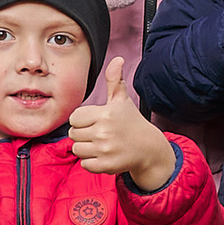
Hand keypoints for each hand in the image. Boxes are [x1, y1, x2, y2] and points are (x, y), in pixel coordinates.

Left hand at [69, 57, 178, 188]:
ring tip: (101, 145)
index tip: (96, 122)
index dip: (83, 120)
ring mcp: (106, 149)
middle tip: (100, 134)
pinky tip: (104, 156)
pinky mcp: (107, 165)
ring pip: (77, 149)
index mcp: (106, 114)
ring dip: (86, 149)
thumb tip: (118, 59)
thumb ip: (115, 80)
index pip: (75, 118)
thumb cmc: (131, 122)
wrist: (150, 149)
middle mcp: (105, 131)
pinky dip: (92, 162)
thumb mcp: (122, 101)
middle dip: (84, 135)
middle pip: (74, 134)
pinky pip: (85, 164)